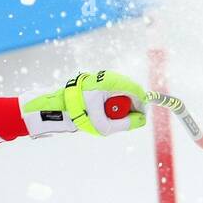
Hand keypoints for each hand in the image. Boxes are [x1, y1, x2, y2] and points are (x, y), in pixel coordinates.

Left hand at [23, 71, 147, 136]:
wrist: (60, 106)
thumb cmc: (79, 113)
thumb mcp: (102, 125)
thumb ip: (123, 125)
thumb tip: (140, 121)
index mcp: (111, 83)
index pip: (137, 91)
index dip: (142, 106)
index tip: (140, 119)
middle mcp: (110, 77)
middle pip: (132, 92)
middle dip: (130, 107)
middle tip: (122, 121)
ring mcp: (106, 78)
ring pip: (124, 93)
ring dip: (121, 107)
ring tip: (107, 115)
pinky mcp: (102, 82)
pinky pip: (116, 93)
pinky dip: (114, 104)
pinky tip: (104, 111)